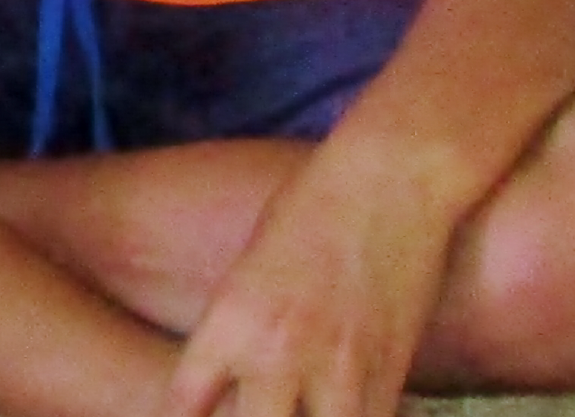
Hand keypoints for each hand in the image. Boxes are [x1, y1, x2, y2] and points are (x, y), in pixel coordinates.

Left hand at [164, 151, 461, 416]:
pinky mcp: (390, 370)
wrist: (388, 180)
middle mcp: (277, 352)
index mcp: (230, 321)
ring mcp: (337, 368)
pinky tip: (341, 409)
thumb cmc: (309, 209)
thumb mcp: (248, 269)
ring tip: (299, 410)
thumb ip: (234, 331)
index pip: (183, 405)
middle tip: (252, 412)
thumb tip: (227, 384)